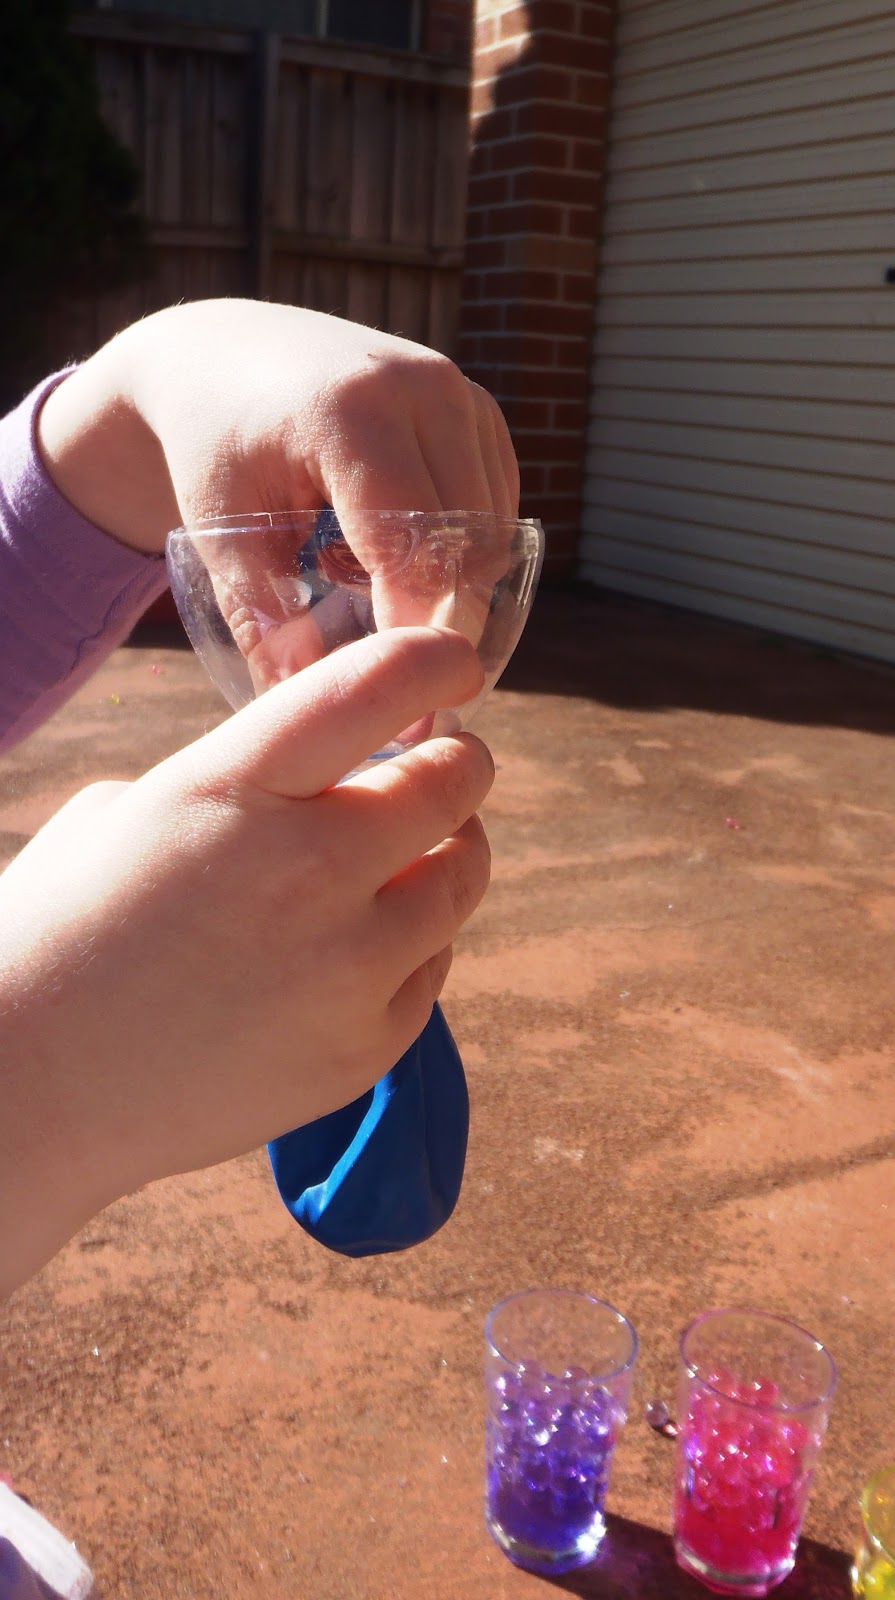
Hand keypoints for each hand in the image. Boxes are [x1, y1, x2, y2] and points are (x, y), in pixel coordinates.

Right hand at [0, 628, 492, 1296]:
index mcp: (234, 786)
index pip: (376, 688)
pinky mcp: (364, 1048)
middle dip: (458, 763)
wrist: (27, 1091)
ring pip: (463, 879)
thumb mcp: (126, 813)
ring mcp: (345, 966)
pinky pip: (434, 969)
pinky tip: (365, 949)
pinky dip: (414, 947)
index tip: (453, 665)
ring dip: (452, 851)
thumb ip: (233, 786)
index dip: (434, 662)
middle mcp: (307, 867)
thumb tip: (311, 789)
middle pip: (452, 783)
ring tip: (418, 855)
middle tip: (447, 765)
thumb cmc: (55, 936)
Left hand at [37, 300, 520, 673]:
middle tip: (410, 683)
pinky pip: (498, 506)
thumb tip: (303, 704)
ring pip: (493, 530)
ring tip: (394, 617)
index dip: (408, 630)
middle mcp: (420, 388)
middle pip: (467, 543)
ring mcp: (458, 391)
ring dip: (459, 588)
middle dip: (444, 622)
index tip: (396, 694)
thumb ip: (263, 618)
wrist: (231, 358)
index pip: (410, 546)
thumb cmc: (220, 449)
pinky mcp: (478, 407)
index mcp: (349, 413)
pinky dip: (469, 552)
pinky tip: (412, 568)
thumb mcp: (220, 530)